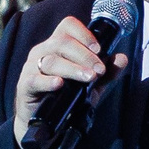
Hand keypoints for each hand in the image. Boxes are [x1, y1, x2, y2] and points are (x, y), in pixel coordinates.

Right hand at [13, 16, 129, 139]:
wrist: (44, 122)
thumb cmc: (66, 97)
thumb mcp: (91, 86)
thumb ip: (107, 73)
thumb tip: (122, 58)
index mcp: (57, 45)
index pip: (68, 26)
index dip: (84, 33)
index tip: (99, 49)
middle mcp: (43, 51)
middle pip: (61, 42)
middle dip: (85, 55)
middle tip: (99, 70)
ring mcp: (31, 67)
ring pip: (51, 60)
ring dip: (73, 68)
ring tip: (89, 78)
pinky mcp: (25, 85)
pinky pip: (35, 79)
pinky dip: (48, 81)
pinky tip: (60, 84)